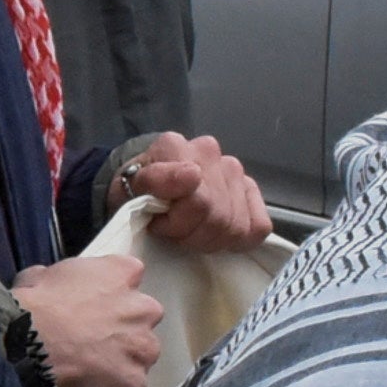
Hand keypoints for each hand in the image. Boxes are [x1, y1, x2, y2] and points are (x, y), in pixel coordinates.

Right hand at [13, 248, 166, 386]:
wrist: (29, 348)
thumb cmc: (33, 307)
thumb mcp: (39, 275)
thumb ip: (61, 280)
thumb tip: (48, 285)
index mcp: (121, 273)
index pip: (129, 274)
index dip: (110, 291)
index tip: (93, 302)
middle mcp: (143, 308)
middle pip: (143, 316)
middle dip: (123, 326)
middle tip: (92, 337)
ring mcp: (143, 348)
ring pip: (141, 354)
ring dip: (123, 359)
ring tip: (89, 368)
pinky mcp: (135, 382)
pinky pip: (128, 386)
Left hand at [115, 129, 274, 253]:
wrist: (144, 189)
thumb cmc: (136, 194)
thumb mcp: (128, 191)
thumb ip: (155, 181)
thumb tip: (192, 176)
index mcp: (176, 148)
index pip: (198, 203)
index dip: (177, 225)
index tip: (158, 224)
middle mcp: (209, 151)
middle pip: (218, 218)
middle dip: (193, 235)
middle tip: (174, 233)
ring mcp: (233, 169)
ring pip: (237, 226)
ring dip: (212, 239)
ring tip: (191, 231)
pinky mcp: (249, 187)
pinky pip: (258, 225)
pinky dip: (239, 238)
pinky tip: (216, 232)